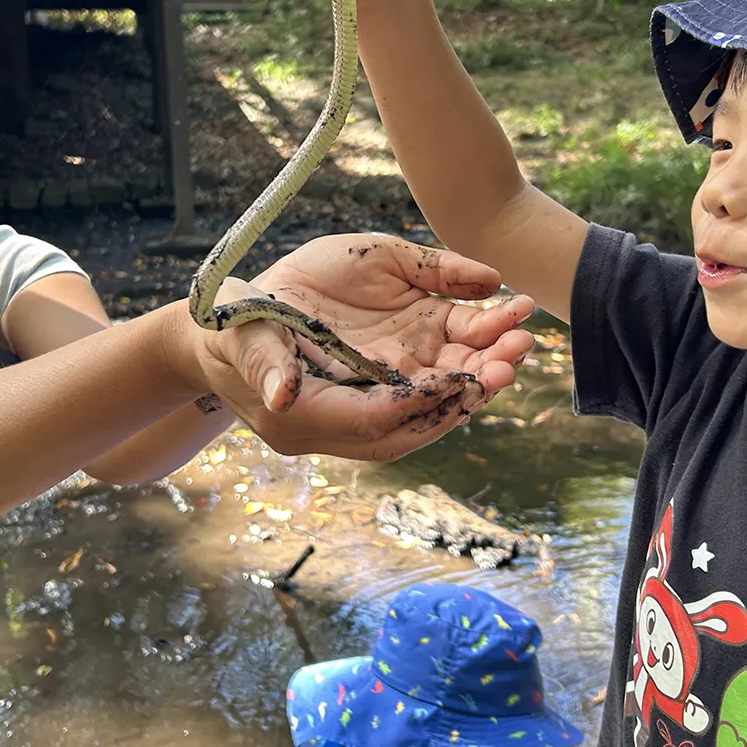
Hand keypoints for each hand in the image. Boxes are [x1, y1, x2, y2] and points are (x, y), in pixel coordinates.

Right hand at [171, 235, 534, 462]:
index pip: (376, 421)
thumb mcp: (242, 337)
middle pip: (419, 419)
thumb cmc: (231, 326)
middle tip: (510, 364)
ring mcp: (367, 396)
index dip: (420, 402)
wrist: (226, 325)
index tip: (459, 377)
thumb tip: (283, 395)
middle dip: (468, 394)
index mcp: (308, 417)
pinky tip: (501, 333)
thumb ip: (266, 365)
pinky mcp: (381, 373)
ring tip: (519, 344)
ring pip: (433, 402)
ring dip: (480, 376)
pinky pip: (433, 377)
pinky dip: (469, 358)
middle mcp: (346, 417)